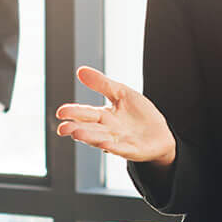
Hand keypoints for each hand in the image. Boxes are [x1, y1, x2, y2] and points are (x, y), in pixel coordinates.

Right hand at [55, 66, 175, 166]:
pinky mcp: (133, 150)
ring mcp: (119, 141)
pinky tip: (105, 144)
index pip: (86, 113)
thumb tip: (80, 70)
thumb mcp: (122, 94)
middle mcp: (108, 130)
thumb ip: (102, 84)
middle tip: (62, 128)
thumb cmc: (139, 113)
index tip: (60, 112)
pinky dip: (113, 147)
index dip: (73, 113)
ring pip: (100, 139)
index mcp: (104, 117)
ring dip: (89, 137)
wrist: (160, 133)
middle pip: (89, 129)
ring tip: (77, 134)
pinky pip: (121, 149)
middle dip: (75, 128)